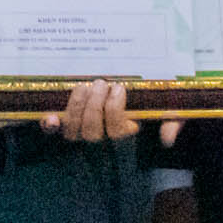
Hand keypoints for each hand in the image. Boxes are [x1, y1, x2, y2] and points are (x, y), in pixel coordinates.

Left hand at [39, 78, 183, 149]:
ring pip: (73, 130)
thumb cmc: (151, 104)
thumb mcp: (169, 110)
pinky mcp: (65, 126)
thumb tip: (167, 138)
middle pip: (91, 133)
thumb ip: (172, 121)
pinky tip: (50, 117)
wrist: (134, 98)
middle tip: (101, 82)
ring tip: (84, 86)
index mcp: (126, 136)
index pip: (116, 132)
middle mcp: (102, 140)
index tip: (119, 87)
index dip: (114, 110)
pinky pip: (54, 132)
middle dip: (94, 106)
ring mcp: (82, 134)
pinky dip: (49, 126)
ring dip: (76, 106)